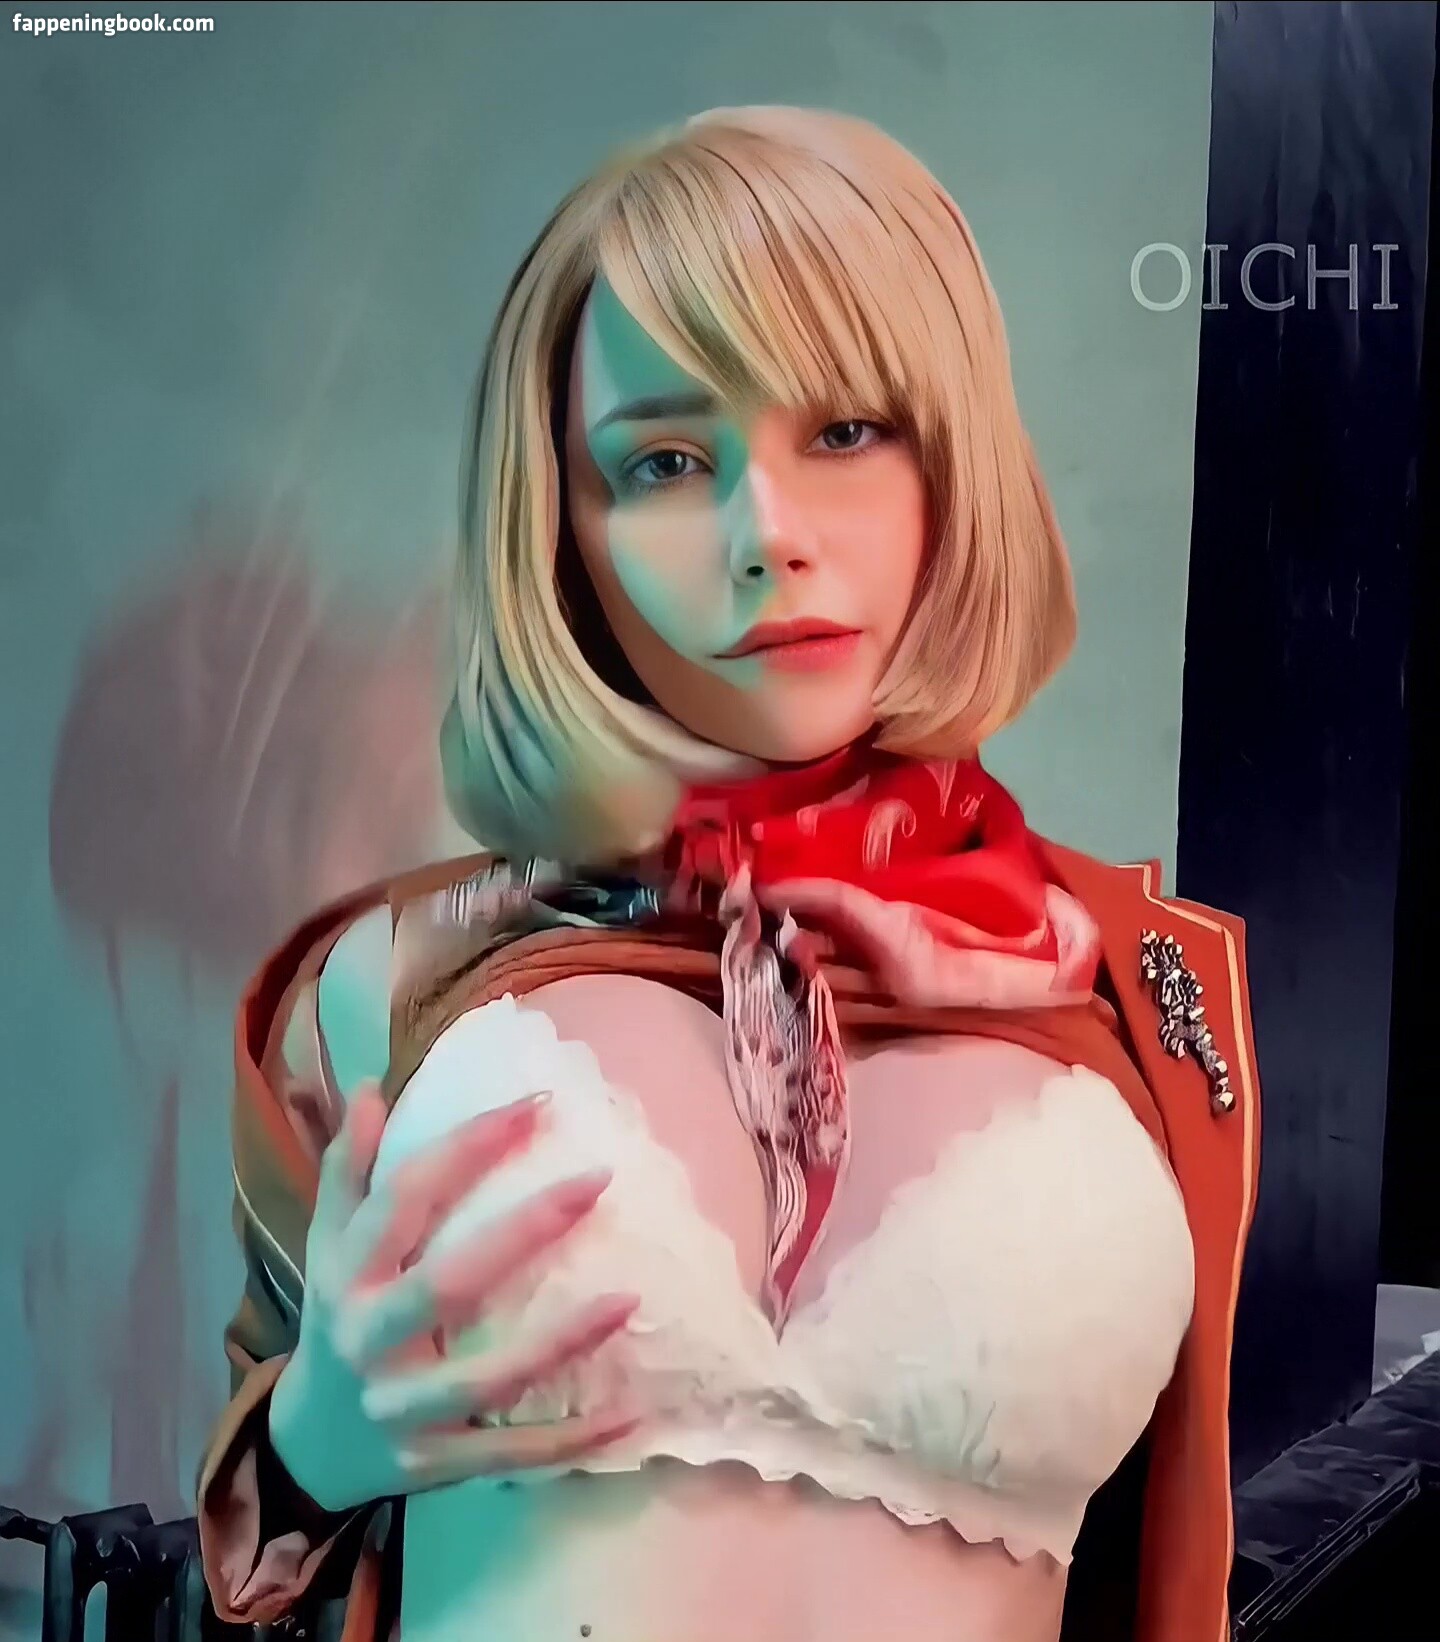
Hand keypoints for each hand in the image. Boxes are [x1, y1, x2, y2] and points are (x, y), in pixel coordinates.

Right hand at [268, 1083, 639, 1513]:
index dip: (469, 1146)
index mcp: (344, 1275)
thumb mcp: (328, 1246)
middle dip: (523, 1230)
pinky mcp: (432, 1465)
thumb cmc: (338, 1320)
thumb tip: (372, 1086)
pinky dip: (569, 1441)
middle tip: (598, 1179)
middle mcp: (367, 1339)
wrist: (306, 1448)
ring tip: (630, 1298)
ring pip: (484, 1377)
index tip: (538, 1103)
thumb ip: (349, 1169)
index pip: (405, 1198)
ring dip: (560, 1341)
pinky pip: (509, 1454)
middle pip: (445, 1284)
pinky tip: (631, 1410)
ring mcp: (399, 1409)